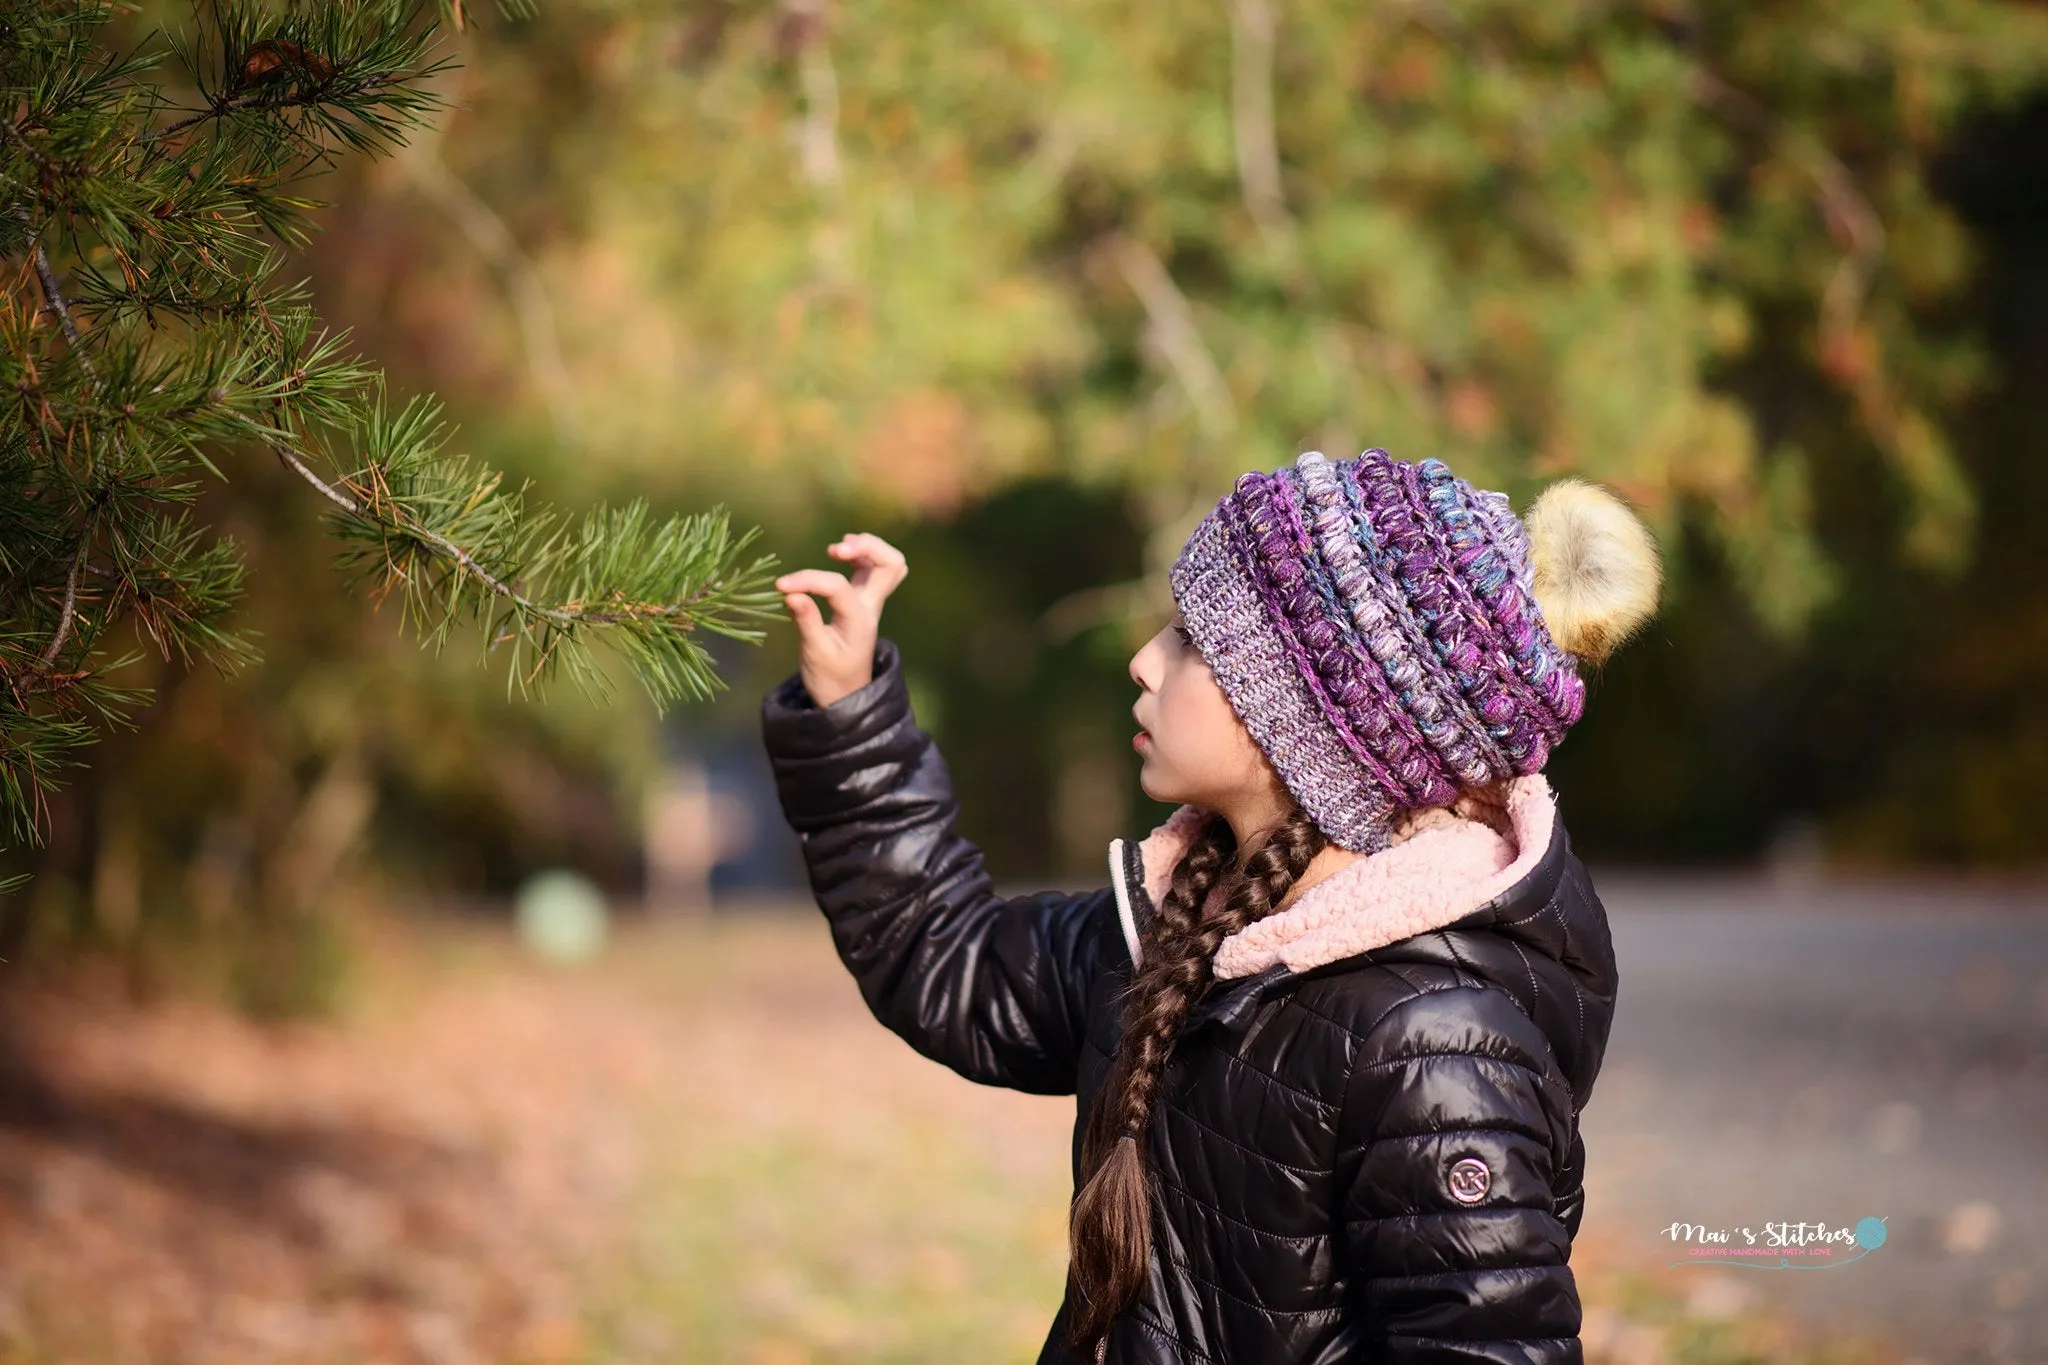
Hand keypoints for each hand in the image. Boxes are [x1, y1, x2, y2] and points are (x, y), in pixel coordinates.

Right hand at [774, 532, 908, 707]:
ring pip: (887, 563)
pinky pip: (873, 570)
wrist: (846, 697)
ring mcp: (870, 603)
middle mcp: (870, 608)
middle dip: (868, 547)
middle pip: (892, 564)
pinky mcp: (862, 602)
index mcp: (859, 620)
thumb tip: (791, 594)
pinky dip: (862, 555)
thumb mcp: (814, 653)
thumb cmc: (830, 678)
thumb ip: (807, 621)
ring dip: (868, 547)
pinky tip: (841, 552)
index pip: (837, 586)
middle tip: (835, 550)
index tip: (781, 586)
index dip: (808, 580)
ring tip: (838, 548)